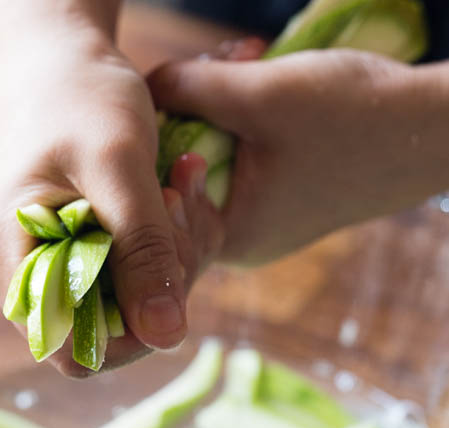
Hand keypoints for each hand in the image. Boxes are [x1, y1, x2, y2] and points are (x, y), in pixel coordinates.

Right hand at [0, 34, 190, 375]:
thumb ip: (142, 251)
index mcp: (5, 264)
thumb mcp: (119, 168)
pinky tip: (159, 198)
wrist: (55, 57)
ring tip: (170, 191)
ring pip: (111, 296)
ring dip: (155, 256)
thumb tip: (168, 337)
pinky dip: (144, 244)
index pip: (76, 349)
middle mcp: (8, 275)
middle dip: (153, 279)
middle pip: (99, 324)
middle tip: (176, 205)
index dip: (135, 325)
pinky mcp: (52, 244)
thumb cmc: (78, 98)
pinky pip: (109, 269)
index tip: (169, 260)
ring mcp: (28, 260)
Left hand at [149, 49, 448, 264]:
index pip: (160, 203)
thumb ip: (187, 88)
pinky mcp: (278, 187)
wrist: (434, 125)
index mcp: (233, 235)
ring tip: (243, 55)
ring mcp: (261, 211)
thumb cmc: (352, 117)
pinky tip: (253, 67)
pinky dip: (240, 110)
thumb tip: (146, 87)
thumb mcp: (257, 95)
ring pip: (212, 150)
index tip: (166, 103)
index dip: (152, 147)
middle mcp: (241, 234)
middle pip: (183, 172)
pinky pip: (240, 148)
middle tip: (210, 64)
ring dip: (218, 98)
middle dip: (191, 109)